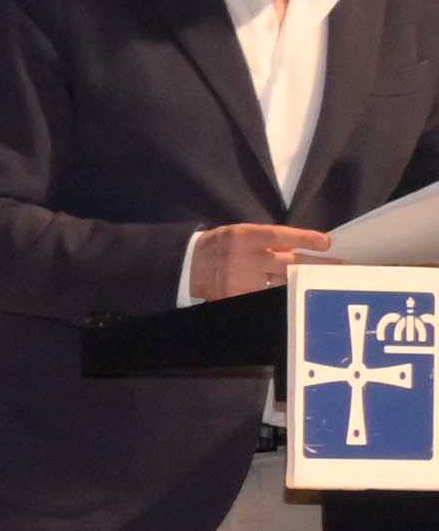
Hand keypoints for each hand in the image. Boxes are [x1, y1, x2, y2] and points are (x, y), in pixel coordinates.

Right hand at [191, 221, 331, 301]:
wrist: (188, 266)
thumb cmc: (220, 246)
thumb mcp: (240, 234)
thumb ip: (267, 241)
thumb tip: (298, 248)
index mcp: (245, 237)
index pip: (281, 236)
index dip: (305, 239)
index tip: (328, 243)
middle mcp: (246, 258)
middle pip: (290, 262)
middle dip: (317, 265)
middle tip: (341, 267)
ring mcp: (243, 279)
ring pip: (283, 281)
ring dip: (306, 281)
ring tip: (326, 281)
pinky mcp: (238, 295)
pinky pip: (267, 295)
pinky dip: (285, 295)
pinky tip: (300, 294)